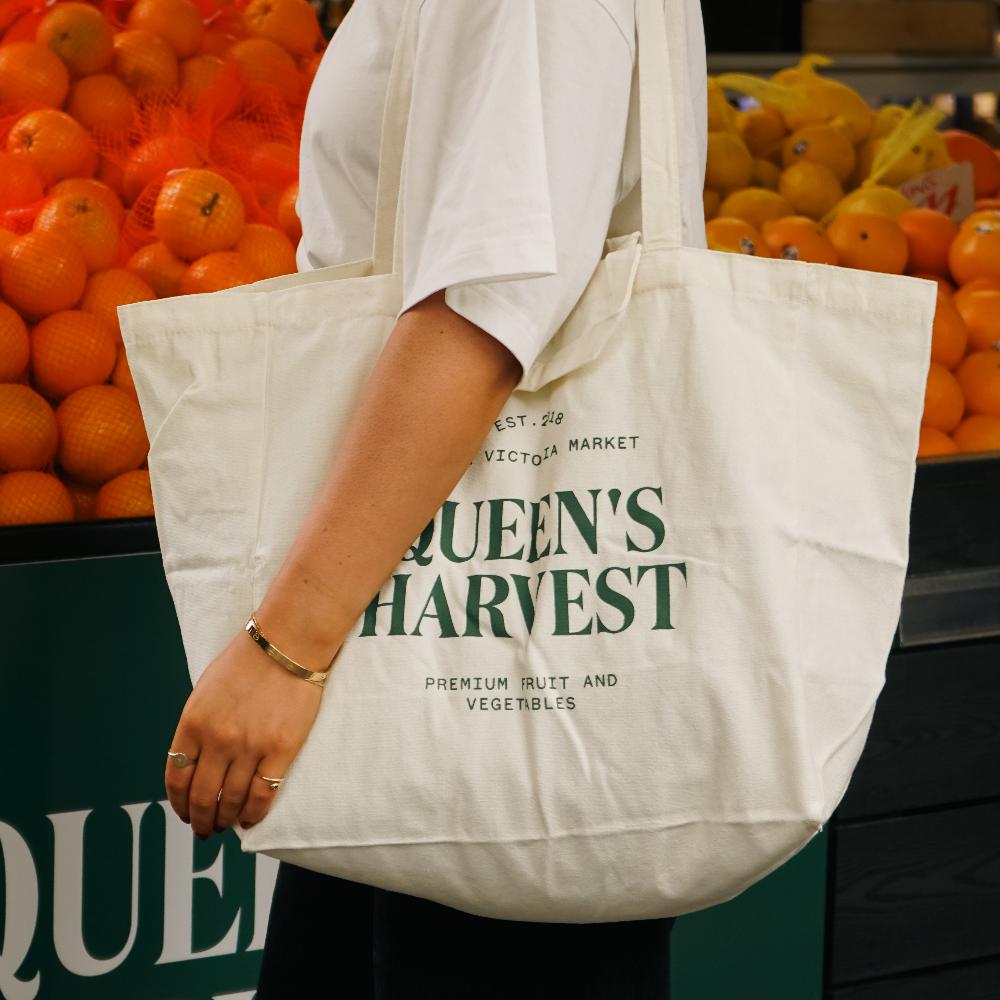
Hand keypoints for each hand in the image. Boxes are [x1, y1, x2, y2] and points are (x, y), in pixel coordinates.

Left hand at [164, 625, 331, 838]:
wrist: (288, 643)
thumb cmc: (247, 661)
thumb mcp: (206, 690)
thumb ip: (197, 726)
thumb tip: (195, 760)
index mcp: (193, 723)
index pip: (177, 777)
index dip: (179, 802)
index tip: (185, 812)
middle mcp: (217, 739)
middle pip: (203, 796)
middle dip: (201, 819)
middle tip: (205, 830)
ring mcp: (249, 747)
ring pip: (231, 800)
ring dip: (226, 819)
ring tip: (227, 825)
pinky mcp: (280, 750)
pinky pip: (263, 794)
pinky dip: (254, 813)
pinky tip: (251, 819)